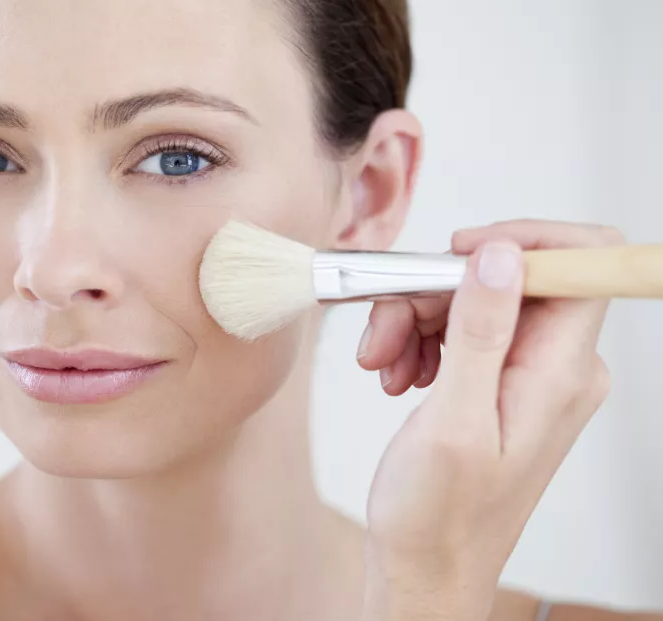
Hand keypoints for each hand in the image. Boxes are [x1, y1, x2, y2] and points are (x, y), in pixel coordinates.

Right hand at [356, 220, 622, 620]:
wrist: (425, 565)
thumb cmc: (437, 515)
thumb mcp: (452, 420)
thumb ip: (479, 331)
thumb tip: (502, 256)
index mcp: (560, 373)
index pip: (580, 263)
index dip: (519, 241)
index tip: (455, 253)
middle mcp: (556, 367)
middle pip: (505, 280)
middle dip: (435, 293)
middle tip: (385, 333)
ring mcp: (528, 375)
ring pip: (474, 302)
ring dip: (416, 321)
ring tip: (382, 365)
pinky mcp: (499, 384)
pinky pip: (463, 331)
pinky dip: (421, 342)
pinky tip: (396, 374)